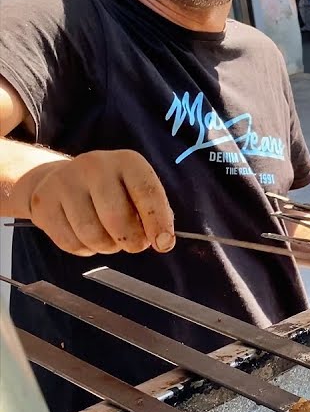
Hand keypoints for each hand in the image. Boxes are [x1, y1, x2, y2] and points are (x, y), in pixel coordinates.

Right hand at [25, 150, 174, 256]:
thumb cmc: (113, 191)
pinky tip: (87, 236)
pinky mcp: (43, 202)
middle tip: (135, 244)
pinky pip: (70, 243)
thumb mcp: (138, 192)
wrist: (63, 180)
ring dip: (108, 247)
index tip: (164, 243)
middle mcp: (95, 165)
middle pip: (118, 218)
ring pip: (92, 235)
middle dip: (132, 241)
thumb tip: (163, 241)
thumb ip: (156, 214)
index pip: (147, 192)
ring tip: (110, 238)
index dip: (158, 222)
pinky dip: (85, 249)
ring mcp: (65, 182)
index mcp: (127, 161)